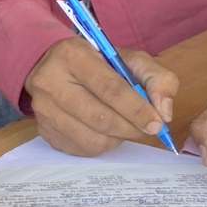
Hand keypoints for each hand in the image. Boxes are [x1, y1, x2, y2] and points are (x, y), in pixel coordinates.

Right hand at [25, 36, 176, 156]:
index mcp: (73, 56)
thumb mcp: (129, 58)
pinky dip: (101, 144)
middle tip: (145, 127)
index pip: (110, 89)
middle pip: (100, 118)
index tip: (156, 123)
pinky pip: (82, 150)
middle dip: (131, 127)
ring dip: (117, 138)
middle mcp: (51, 83)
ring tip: (123, 125)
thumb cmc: (95, 62)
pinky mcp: (43, 130)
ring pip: (92, 139)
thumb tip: (164, 112)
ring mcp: (43, 110)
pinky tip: (104, 130)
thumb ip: (156, 78)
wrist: (50, 65)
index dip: (137, 109)